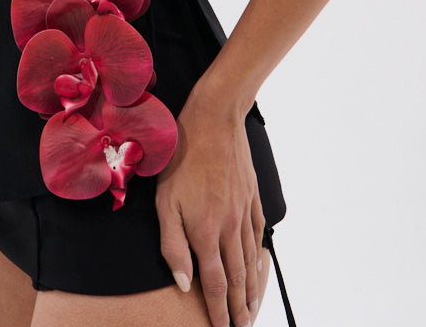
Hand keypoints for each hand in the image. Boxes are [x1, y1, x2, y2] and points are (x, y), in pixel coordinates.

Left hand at [156, 90, 265, 326]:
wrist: (214, 119)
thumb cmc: (181, 157)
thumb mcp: (165, 201)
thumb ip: (173, 245)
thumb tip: (184, 283)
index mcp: (206, 232)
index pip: (215, 285)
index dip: (219, 312)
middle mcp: (230, 228)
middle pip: (238, 279)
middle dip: (240, 309)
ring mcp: (245, 212)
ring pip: (251, 261)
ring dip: (252, 289)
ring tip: (252, 309)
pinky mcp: (253, 197)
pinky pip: (259, 236)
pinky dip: (260, 257)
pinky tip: (259, 266)